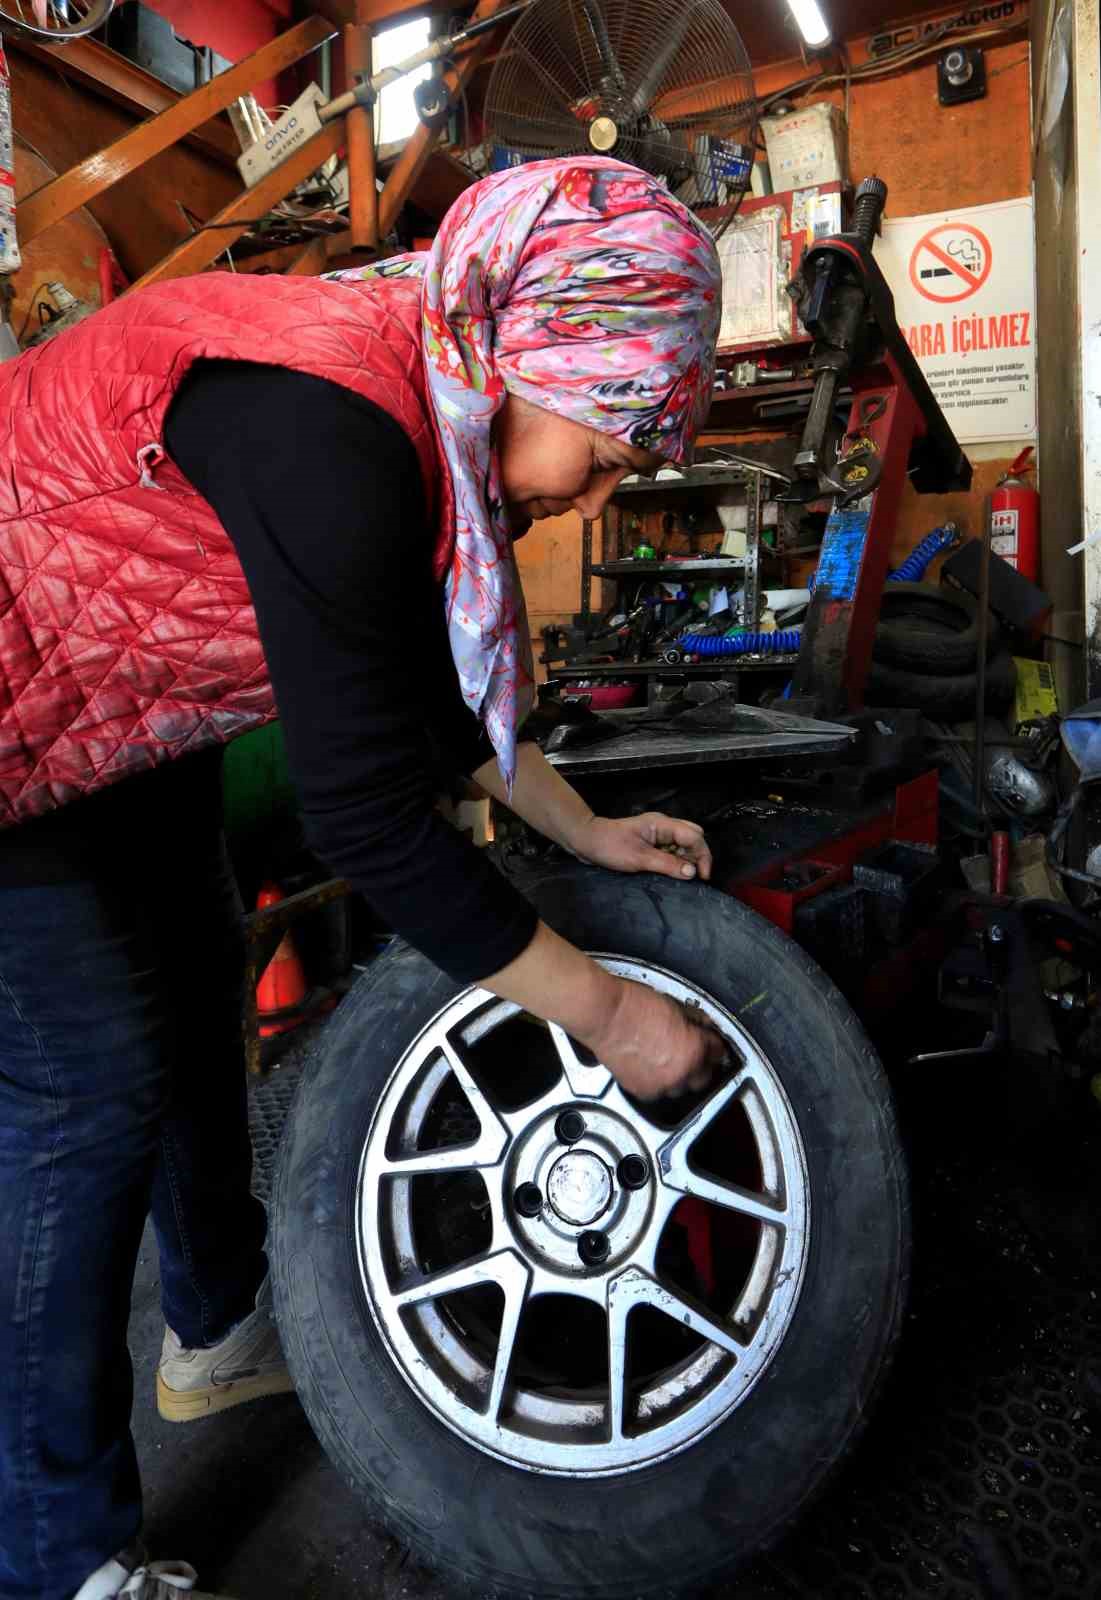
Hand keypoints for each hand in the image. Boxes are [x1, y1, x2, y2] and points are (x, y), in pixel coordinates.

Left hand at [569, 813, 711, 881]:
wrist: (587, 842)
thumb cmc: (610, 847)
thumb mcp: (639, 859)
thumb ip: (667, 864)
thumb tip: (692, 872)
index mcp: (662, 824)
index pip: (694, 836)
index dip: (703, 856)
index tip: (702, 877)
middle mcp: (663, 826)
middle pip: (693, 836)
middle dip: (697, 855)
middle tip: (692, 875)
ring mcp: (657, 833)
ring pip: (683, 843)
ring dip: (686, 859)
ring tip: (679, 875)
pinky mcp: (651, 841)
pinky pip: (671, 848)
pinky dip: (675, 860)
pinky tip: (670, 871)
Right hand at [583, 978, 726, 1101]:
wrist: (604, 1014)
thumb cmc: (634, 1005)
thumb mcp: (675, 1007)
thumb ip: (694, 1024)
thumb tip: (702, 1029)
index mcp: (695, 1050)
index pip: (718, 1053)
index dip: (714, 1045)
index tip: (711, 1044)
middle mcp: (681, 1073)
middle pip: (703, 1078)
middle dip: (700, 1066)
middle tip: (692, 1054)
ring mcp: (660, 1085)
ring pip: (679, 1088)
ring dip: (679, 1077)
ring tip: (668, 1060)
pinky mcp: (640, 1090)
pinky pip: (657, 1091)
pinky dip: (657, 1081)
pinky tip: (651, 1066)